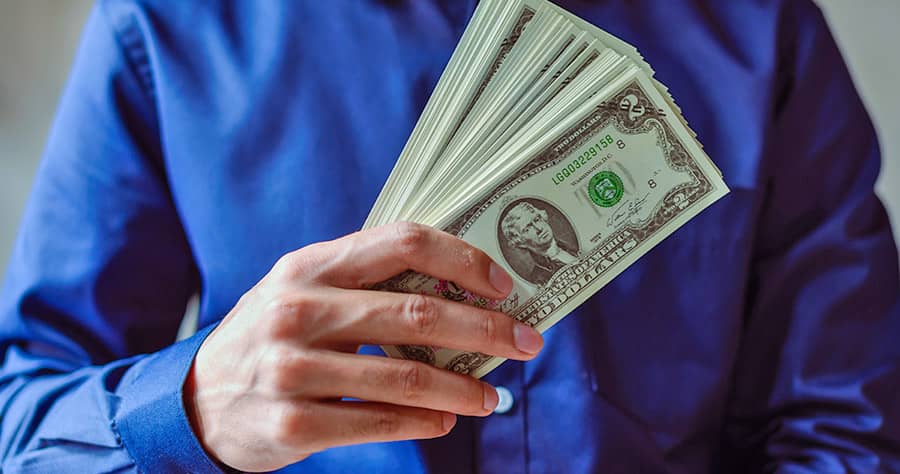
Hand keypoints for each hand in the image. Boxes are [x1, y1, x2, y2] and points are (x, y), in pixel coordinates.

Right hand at [183, 222, 543, 471]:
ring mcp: (292, 369)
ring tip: (495, 395)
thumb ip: (364, 283)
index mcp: (308, 266)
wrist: (198, 400)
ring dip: (464, 387)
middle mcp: (297, 310)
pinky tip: (448, 418)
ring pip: (406, 376)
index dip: (462, 259)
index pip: (401, 242)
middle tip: (526, 342)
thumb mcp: (302, 292)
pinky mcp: (293, 424)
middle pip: (416, 313)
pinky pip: (379, 421)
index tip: (502, 284)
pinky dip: (424, 420)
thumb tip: (458, 292)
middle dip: (486, 329)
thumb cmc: (270, 337)